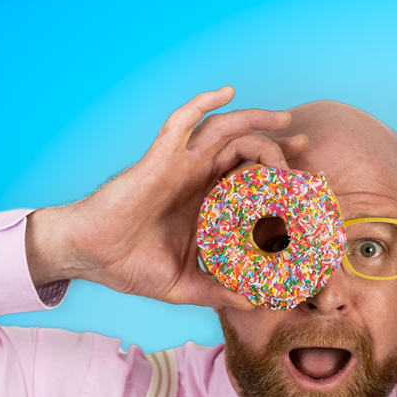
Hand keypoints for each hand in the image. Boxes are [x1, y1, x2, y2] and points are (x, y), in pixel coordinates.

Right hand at [25, 85, 306, 308]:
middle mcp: (195, 180)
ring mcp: (178, 166)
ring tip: (285, 122)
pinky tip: (226, 93)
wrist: (90, 256)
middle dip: (277, 145)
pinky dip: (203, 103)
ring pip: (224, 131)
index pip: (248, 182)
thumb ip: (219, 292)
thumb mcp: (184, 285)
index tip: (306, 186)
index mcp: (204, 205)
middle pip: (244, 150)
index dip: (278, 180)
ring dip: (255, 121)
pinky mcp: (159, 159)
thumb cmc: (130, 266)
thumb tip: (254, 303)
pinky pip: (182, 122)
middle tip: (304, 150)